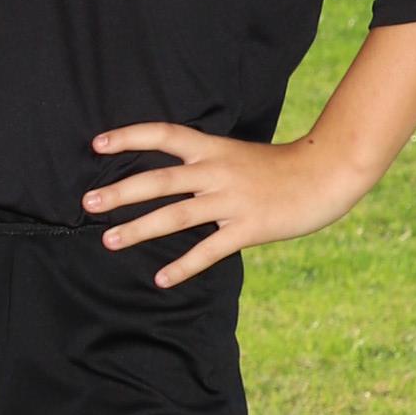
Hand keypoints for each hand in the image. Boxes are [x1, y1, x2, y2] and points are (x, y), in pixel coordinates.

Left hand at [81, 125, 351, 288]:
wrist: (326, 174)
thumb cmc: (281, 168)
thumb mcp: (237, 155)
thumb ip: (206, 164)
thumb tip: (172, 177)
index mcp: (213, 148)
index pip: (164, 134)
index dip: (130, 137)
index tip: (97, 144)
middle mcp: (217, 171)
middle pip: (160, 179)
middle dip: (122, 191)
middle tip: (89, 201)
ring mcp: (232, 200)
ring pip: (177, 215)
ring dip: (139, 229)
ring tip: (109, 240)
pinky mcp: (248, 228)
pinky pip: (209, 250)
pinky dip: (183, 266)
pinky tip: (161, 280)